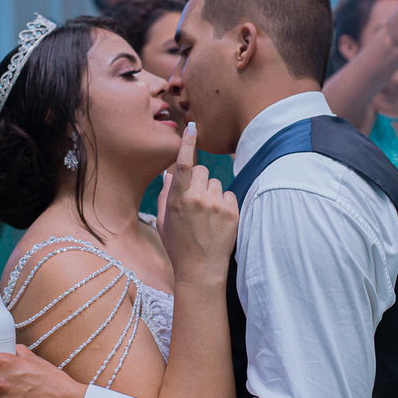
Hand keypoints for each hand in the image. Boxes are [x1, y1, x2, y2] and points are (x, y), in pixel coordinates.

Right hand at [157, 122, 238, 287]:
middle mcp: (197, 199)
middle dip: (200, 180)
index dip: (187, 144)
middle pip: (203, 171)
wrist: (201, 271)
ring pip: (217, 183)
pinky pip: (229, 195)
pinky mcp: (232, 212)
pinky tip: (217, 220)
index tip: (192, 127)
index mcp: (178, 199)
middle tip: (196, 200)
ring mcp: (216, 205)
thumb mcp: (164, 221)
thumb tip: (169, 173)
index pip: (182, 165)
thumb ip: (166, 194)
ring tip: (207, 215)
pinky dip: (224, 204)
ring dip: (212, 193)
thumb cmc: (179, 246)